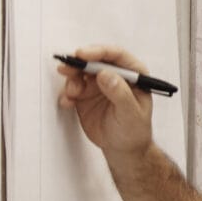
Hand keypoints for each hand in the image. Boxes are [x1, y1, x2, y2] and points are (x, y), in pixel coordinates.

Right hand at [57, 44, 154, 161]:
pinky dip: (67, 94)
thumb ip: (120, 93)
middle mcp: (115, 75)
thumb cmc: (134, 130)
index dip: (99, 52)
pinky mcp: (85, 95)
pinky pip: (73, 88)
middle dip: (79, 63)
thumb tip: (105, 74)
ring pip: (81, 73)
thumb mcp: (131, 113)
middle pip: (95, 60)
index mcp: (133, 74)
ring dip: (72, 79)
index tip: (83, 54)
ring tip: (71, 93)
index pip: (116, 56)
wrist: (123, 148)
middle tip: (67, 67)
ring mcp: (98, 85)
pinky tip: (67, 102)